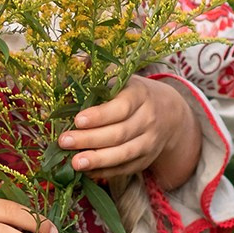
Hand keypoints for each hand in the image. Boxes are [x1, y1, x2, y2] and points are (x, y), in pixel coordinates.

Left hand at [59, 77, 201, 186]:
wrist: (168, 114)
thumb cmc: (133, 94)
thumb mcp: (122, 78)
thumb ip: (98, 72)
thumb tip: (74, 61)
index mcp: (140, 95)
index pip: (121, 107)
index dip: (99, 115)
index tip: (77, 120)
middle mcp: (148, 119)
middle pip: (119, 133)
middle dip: (90, 139)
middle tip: (65, 141)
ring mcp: (149, 142)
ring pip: (124, 154)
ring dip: (98, 160)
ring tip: (75, 163)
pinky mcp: (145, 160)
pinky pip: (125, 169)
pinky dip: (105, 171)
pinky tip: (86, 171)